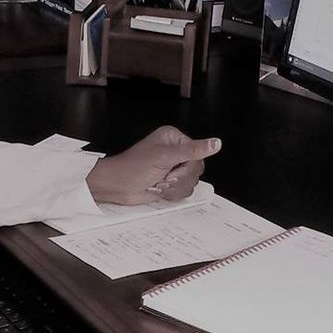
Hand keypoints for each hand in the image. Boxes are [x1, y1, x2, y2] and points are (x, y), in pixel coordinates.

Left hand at [85, 125, 220, 205]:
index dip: (187, 167)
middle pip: (196, 170)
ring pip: (191, 182)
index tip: (172, 170)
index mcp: (174, 139)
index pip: (198, 154)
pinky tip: (158, 188)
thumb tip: (215, 143)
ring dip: (174, 188)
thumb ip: (193, 151)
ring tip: (158, 182)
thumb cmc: (132, 168)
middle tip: (163, 177)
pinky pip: (184, 191)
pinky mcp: (170, 182)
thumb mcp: (165, 157)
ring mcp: (173, 168)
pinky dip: (171, 193)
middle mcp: (175, 152)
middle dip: (179, 178)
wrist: (117, 186)